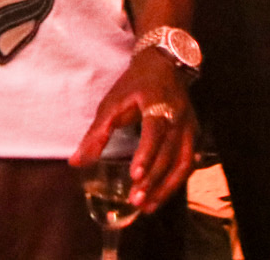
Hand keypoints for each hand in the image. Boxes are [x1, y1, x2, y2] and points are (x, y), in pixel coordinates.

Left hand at [68, 48, 195, 211]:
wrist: (164, 64)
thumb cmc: (135, 84)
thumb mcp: (112, 103)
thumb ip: (96, 134)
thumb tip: (75, 162)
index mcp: (157, 103)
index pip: (155, 130)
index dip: (146, 153)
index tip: (134, 175)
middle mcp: (178, 116)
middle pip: (169, 152)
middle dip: (153, 179)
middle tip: (136, 200)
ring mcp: (190, 126)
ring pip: (183, 162)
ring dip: (166, 187)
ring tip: (148, 206)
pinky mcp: (194, 135)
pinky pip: (189, 163)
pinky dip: (176, 181)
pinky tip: (163, 195)